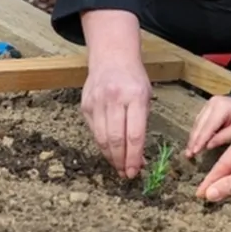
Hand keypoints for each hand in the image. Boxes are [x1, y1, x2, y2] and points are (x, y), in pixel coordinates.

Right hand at [79, 10, 150, 178]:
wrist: (111, 57)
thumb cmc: (133, 79)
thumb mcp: (145, 97)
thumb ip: (142, 124)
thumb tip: (140, 156)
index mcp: (134, 97)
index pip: (134, 134)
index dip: (134, 156)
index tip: (135, 171)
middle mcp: (114, 99)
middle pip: (115, 138)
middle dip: (121, 160)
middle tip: (126, 174)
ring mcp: (97, 102)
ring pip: (101, 138)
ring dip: (110, 156)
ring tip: (118, 167)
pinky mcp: (85, 105)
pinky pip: (93, 131)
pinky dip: (101, 144)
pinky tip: (109, 151)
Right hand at [184, 96, 230, 158]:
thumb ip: (223, 137)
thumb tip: (207, 146)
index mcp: (222, 107)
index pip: (208, 126)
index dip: (200, 140)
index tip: (194, 151)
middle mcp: (212, 104)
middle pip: (199, 124)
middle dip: (193, 141)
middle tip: (188, 154)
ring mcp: (207, 105)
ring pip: (197, 123)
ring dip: (193, 138)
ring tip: (189, 151)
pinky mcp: (205, 108)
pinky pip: (198, 122)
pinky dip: (196, 133)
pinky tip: (193, 143)